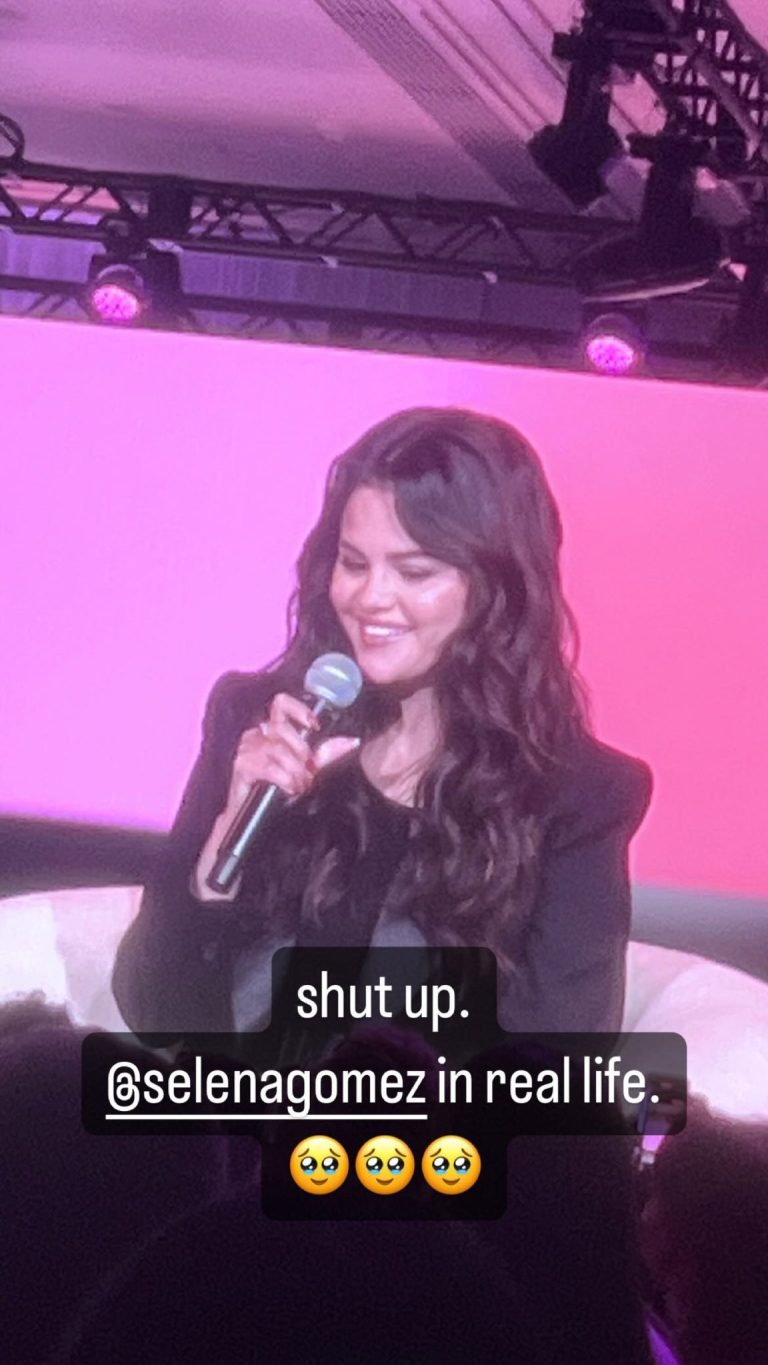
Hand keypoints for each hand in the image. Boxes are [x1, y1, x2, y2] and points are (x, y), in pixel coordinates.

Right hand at [225, 691, 359, 811]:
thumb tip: (351, 742)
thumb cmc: (277, 787)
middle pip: (282, 729)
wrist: (252, 814)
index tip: (315, 725)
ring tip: (302, 784)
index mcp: (271, 728)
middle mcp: (257, 733)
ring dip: (295, 769)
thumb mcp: (304, 767)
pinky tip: (290, 787)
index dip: (298, 710)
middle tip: (310, 771)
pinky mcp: (241, 765)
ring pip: (277, 749)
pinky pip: (268, 767)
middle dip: (302, 752)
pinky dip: (284, 778)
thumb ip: (326, 753)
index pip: (281, 703)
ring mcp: (247, 748)